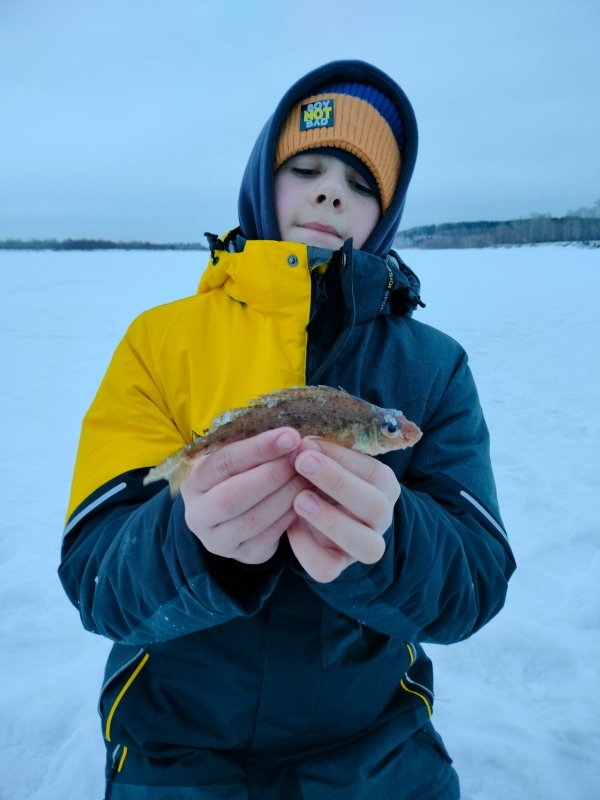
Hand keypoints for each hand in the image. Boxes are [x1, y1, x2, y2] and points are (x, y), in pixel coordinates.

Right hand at [180, 428, 307, 563]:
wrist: (231, 516)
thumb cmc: (240, 476)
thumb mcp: (239, 460)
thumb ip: (256, 449)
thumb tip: (291, 436)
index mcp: (194, 481)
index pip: (224, 461)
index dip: (259, 448)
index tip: (291, 436)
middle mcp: (198, 514)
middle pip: (233, 496)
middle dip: (272, 476)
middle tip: (301, 460)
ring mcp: (217, 540)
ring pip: (253, 520)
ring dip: (285, 497)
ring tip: (308, 478)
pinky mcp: (241, 555)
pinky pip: (268, 539)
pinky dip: (289, 517)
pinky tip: (305, 501)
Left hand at [288, 439, 400, 582]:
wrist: (323, 514)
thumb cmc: (323, 478)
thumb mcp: (327, 462)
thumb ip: (319, 453)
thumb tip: (299, 441)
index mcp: (383, 486)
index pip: (374, 472)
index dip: (341, 457)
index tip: (308, 443)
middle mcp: (381, 518)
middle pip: (375, 506)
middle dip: (337, 482)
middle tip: (302, 462)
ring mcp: (363, 545)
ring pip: (366, 546)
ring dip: (331, 521)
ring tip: (299, 499)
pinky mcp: (337, 565)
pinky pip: (328, 568)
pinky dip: (306, 549)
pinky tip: (290, 527)